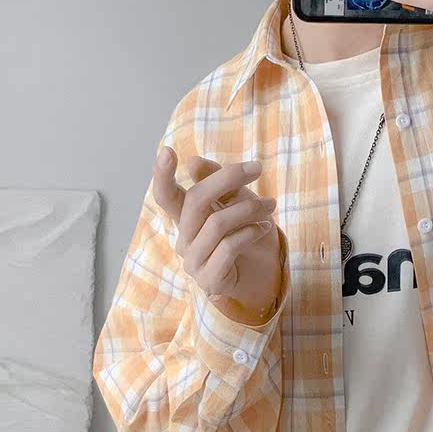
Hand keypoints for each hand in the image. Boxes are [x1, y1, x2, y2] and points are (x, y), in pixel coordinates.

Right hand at [152, 147, 282, 326]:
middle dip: (227, 179)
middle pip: (195, 201)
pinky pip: (228, 247)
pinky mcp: (209, 280)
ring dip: (249, 209)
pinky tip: (264, 229)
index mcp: (186, 218)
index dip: (162, 175)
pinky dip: (250, 232)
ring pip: (216, 224)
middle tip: (257, 168)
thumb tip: (193, 162)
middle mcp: (184, 239)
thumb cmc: (249, 235)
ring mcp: (194, 262)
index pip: (166, 196)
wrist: (266, 276)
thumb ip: (220, 183)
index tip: (167, 151)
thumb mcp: (238, 201)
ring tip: (270, 206)